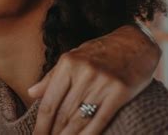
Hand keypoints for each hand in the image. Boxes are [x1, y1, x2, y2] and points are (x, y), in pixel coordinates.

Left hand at [29, 23, 160, 134]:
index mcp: (68, 64)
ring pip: (80, 118)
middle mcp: (84, 73)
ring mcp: (102, 82)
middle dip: (53, 133)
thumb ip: (52, 76)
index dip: (41, 124)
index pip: (50, 101)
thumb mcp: (73, 57)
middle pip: (63, 113)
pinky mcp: (120, 91)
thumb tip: (31, 93)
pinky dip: (89, 134)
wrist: (136, 42)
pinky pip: (101, 119)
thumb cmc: (101, 51)